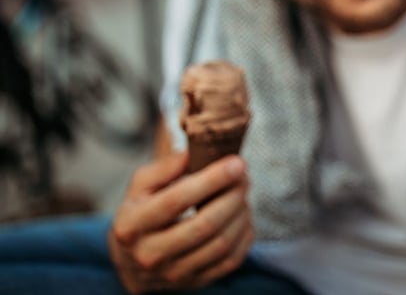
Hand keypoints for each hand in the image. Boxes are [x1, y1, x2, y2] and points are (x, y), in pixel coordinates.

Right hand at [108, 152, 252, 293]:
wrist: (134, 260)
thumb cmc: (141, 212)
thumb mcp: (140, 186)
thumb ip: (164, 168)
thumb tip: (192, 153)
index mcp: (131, 225)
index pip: (176, 200)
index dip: (211, 180)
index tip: (236, 162)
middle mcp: (149, 255)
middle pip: (204, 225)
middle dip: (232, 196)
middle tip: (245, 176)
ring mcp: (173, 273)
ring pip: (221, 244)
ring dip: (241, 214)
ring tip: (243, 194)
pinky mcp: (196, 282)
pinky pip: (231, 261)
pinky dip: (244, 235)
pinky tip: (243, 216)